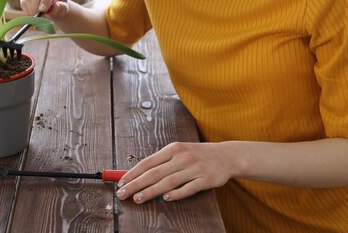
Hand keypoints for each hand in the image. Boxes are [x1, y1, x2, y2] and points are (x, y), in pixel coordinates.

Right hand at [20, 0, 68, 17]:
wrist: (54, 8)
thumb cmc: (60, 7)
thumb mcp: (64, 9)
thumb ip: (61, 8)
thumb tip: (55, 7)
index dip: (46, 0)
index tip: (43, 10)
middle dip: (36, 4)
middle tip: (38, 15)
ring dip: (32, 9)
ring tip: (39, 16)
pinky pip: (23, 1)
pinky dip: (27, 10)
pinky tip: (33, 13)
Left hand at [116, 142, 232, 203]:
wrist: (226, 156)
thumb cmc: (197, 155)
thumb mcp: (179, 151)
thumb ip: (161, 161)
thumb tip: (138, 174)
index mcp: (173, 148)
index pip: (148, 162)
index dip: (133, 173)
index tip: (121, 183)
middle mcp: (182, 157)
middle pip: (155, 173)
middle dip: (136, 184)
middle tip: (123, 194)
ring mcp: (194, 168)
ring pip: (168, 181)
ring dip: (151, 191)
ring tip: (138, 199)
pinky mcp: (205, 179)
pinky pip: (188, 188)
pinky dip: (177, 193)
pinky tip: (166, 198)